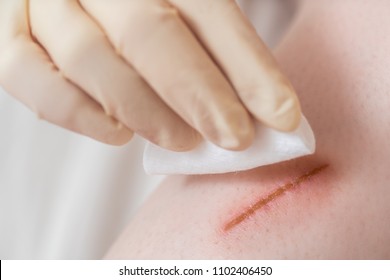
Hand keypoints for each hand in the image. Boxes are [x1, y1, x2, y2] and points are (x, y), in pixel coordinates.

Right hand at [0, 0, 300, 150]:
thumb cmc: (142, 0)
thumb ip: (209, 39)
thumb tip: (256, 103)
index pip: (208, 10)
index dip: (249, 68)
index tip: (282, 116)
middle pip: (149, 32)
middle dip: (198, 94)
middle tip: (234, 138)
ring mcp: (45, 0)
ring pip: (90, 58)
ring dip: (145, 111)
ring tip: (184, 142)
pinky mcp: (11, 32)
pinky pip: (27, 77)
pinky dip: (76, 113)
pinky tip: (118, 135)